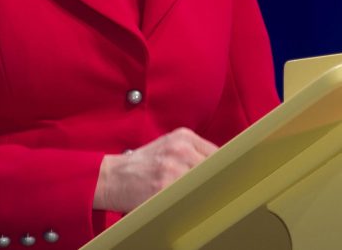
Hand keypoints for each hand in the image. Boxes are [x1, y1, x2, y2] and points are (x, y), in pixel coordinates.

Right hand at [93, 127, 217, 212]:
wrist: (112, 177)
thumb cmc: (143, 163)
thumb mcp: (169, 146)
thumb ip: (193, 151)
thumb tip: (221, 166)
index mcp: (184, 137)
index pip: (218, 153)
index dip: (224, 169)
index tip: (228, 179)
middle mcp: (180, 150)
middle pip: (214, 169)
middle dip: (216, 182)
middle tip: (218, 193)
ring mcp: (173, 170)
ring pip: (203, 185)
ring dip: (205, 194)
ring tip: (201, 199)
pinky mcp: (164, 189)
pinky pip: (187, 198)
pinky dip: (190, 203)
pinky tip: (186, 204)